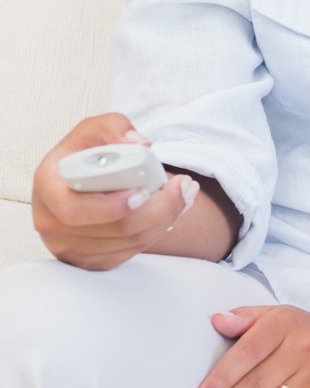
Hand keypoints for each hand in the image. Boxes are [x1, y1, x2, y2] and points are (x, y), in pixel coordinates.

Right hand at [31, 114, 198, 269]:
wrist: (83, 179)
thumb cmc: (87, 152)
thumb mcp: (96, 129)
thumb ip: (114, 128)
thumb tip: (138, 145)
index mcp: (48, 187)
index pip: (74, 210)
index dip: (112, 206)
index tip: (143, 192)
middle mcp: (51, 222)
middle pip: (116, 229)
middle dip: (160, 208)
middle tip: (183, 186)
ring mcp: (68, 246)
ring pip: (130, 241)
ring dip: (166, 218)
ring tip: (183, 193)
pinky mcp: (89, 260)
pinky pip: (131, 252)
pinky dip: (157, 231)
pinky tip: (169, 211)